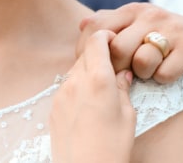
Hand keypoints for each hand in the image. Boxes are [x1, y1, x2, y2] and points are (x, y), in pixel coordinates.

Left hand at [50, 30, 135, 162]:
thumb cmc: (112, 146)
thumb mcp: (127, 115)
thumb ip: (123, 88)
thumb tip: (123, 74)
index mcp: (99, 79)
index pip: (96, 41)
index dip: (105, 35)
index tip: (114, 40)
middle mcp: (77, 81)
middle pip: (85, 53)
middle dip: (98, 52)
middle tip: (112, 64)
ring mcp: (62, 93)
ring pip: (76, 68)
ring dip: (88, 68)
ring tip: (101, 85)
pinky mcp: (55, 106)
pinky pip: (67, 84)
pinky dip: (79, 83)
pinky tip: (88, 99)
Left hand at [77, 3, 182, 83]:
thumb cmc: (163, 39)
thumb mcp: (136, 26)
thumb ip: (110, 25)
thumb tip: (82, 24)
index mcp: (132, 11)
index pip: (97, 27)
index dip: (89, 51)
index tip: (97, 66)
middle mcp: (151, 15)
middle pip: (117, 49)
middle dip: (118, 68)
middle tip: (126, 73)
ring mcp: (172, 30)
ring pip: (141, 62)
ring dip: (143, 74)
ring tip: (150, 70)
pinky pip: (164, 73)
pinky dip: (163, 79)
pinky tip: (168, 72)